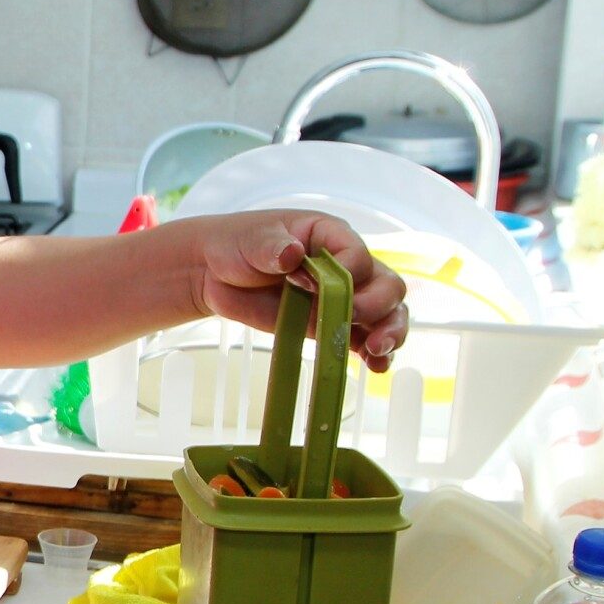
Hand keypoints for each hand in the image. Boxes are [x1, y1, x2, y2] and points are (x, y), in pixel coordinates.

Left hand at [186, 211, 410, 371]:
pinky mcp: (328, 324)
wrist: (214, 273)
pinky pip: (359, 339)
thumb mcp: (252, 239)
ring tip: (377, 350)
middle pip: (385, 285)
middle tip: (353, 317)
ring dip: (388, 332)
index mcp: (332, 236)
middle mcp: (347, 266)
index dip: (346, 272)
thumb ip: (273, 247)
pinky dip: (372, 354)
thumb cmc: (238, 244)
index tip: (315, 285)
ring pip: (384, 314)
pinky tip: (375, 367)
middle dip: (377, 304)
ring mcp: (341, 298)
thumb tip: (292, 255)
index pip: (357, 254)